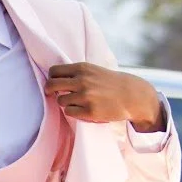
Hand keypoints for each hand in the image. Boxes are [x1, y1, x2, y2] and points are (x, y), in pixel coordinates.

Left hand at [45, 63, 163, 129]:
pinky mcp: (89, 111)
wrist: (131, 95)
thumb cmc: (110, 83)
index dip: (51, 78)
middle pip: (51, 85)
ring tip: (75, 102)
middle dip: (49, 90)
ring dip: (64, 102)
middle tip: (52, 94)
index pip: (54, 71)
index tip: (54, 83)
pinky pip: (69, 112)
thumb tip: (54, 78)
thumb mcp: (93, 70)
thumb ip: (76, 73)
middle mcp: (82, 81)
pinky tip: (82, 109)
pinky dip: (72, 112)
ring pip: (60, 101)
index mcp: (82, 68)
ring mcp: (85, 97)